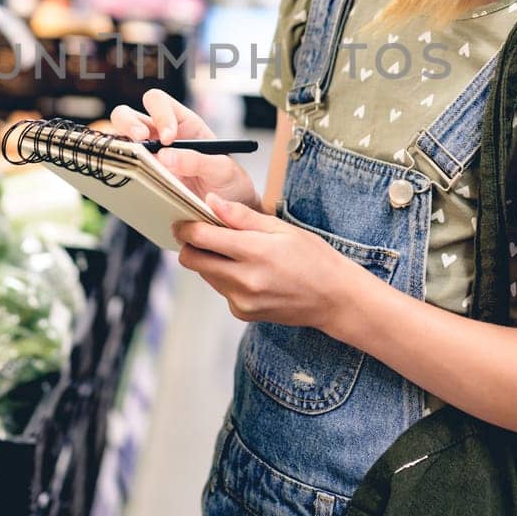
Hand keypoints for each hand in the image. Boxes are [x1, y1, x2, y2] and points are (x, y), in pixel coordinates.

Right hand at [111, 89, 258, 210]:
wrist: (227, 212)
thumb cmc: (228, 182)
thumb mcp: (222, 170)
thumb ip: (198, 160)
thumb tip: (165, 156)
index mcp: (182, 123)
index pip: (159, 102)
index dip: (159, 115)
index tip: (168, 139)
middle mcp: (158, 136)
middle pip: (127, 114)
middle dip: (128, 124)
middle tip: (140, 142)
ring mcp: (146, 157)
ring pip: (118, 140)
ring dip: (120, 147)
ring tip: (133, 162)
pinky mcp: (140, 178)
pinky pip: (121, 169)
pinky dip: (118, 171)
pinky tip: (127, 180)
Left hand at [172, 194, 365, 330]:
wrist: (333, 299)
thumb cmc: (313, 258)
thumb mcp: (282, 228)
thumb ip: (242, 216)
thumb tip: (211, 202)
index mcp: (254, 252)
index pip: (202, 237)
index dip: (186, 227)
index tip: (183, 220)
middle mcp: (244, 280)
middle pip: (193, 260)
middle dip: (191, 245)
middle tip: (201, 233)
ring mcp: (242, 300)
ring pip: (205, 275)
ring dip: (210, 261)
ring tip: (234, 251)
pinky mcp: (242, 313)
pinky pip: (221, 290)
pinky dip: (225, 278)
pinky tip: (249, 272)